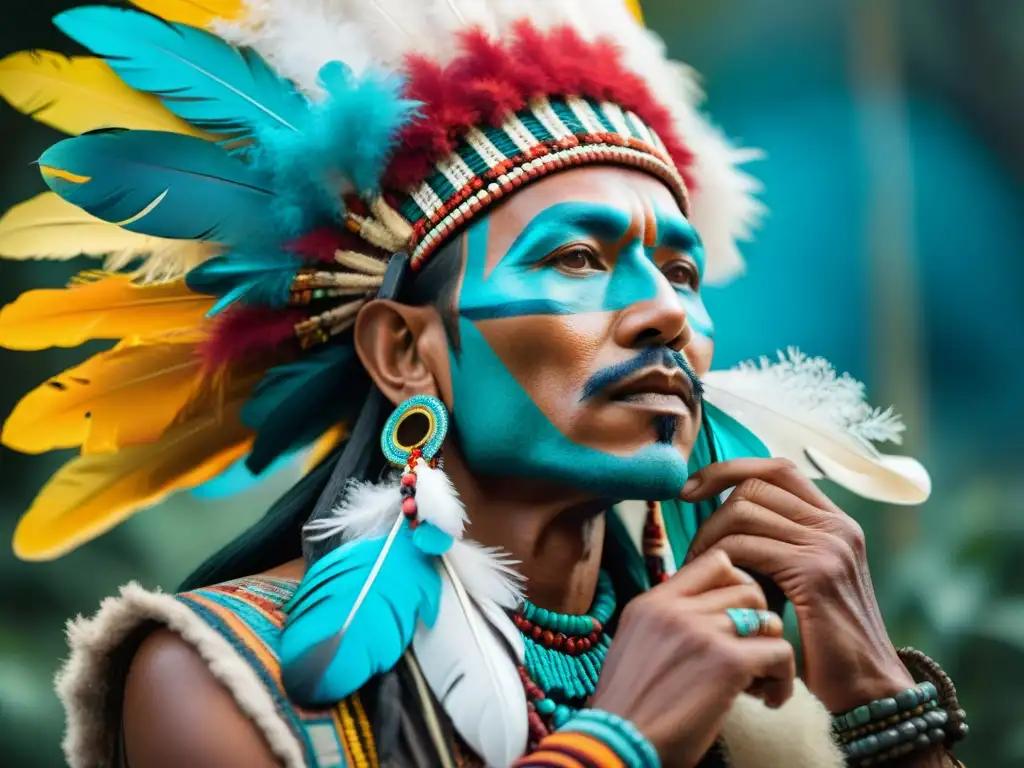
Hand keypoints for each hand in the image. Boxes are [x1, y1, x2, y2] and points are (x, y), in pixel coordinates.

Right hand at [590, 550, 794, 767]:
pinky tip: (769, 700)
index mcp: (651, 603)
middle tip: (751, 655)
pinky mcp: (727, 662)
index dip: (737, 585)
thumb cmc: (626, 710)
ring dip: (771, 651)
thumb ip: (666, 625)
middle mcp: (676, 608)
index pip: (712, 563)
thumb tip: (709, 623)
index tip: (739, 616)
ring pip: (767, 619)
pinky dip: (783, 679)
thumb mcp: (634, 647)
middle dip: (757, 621)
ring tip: (759, 682)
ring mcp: (702, 631)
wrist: (617, 743)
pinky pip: (779, 653)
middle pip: (746, 588)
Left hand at [680, 458, 915, 712]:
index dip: (729, 470)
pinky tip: (713, 583)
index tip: (691, 489)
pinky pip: (746, 546)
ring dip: (709, 538)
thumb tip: (720, 520)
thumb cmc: (823, 640)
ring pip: (744, 512)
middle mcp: (837, 525)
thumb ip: (776, 545)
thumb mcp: (802, 580)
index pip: (777, 468)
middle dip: (712, 511)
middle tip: (693, 547)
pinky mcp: (815, 572)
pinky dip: (719, 560)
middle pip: (755, 486)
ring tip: (698, 568)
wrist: (867, 687)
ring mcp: (829, 546)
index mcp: (836, 521)